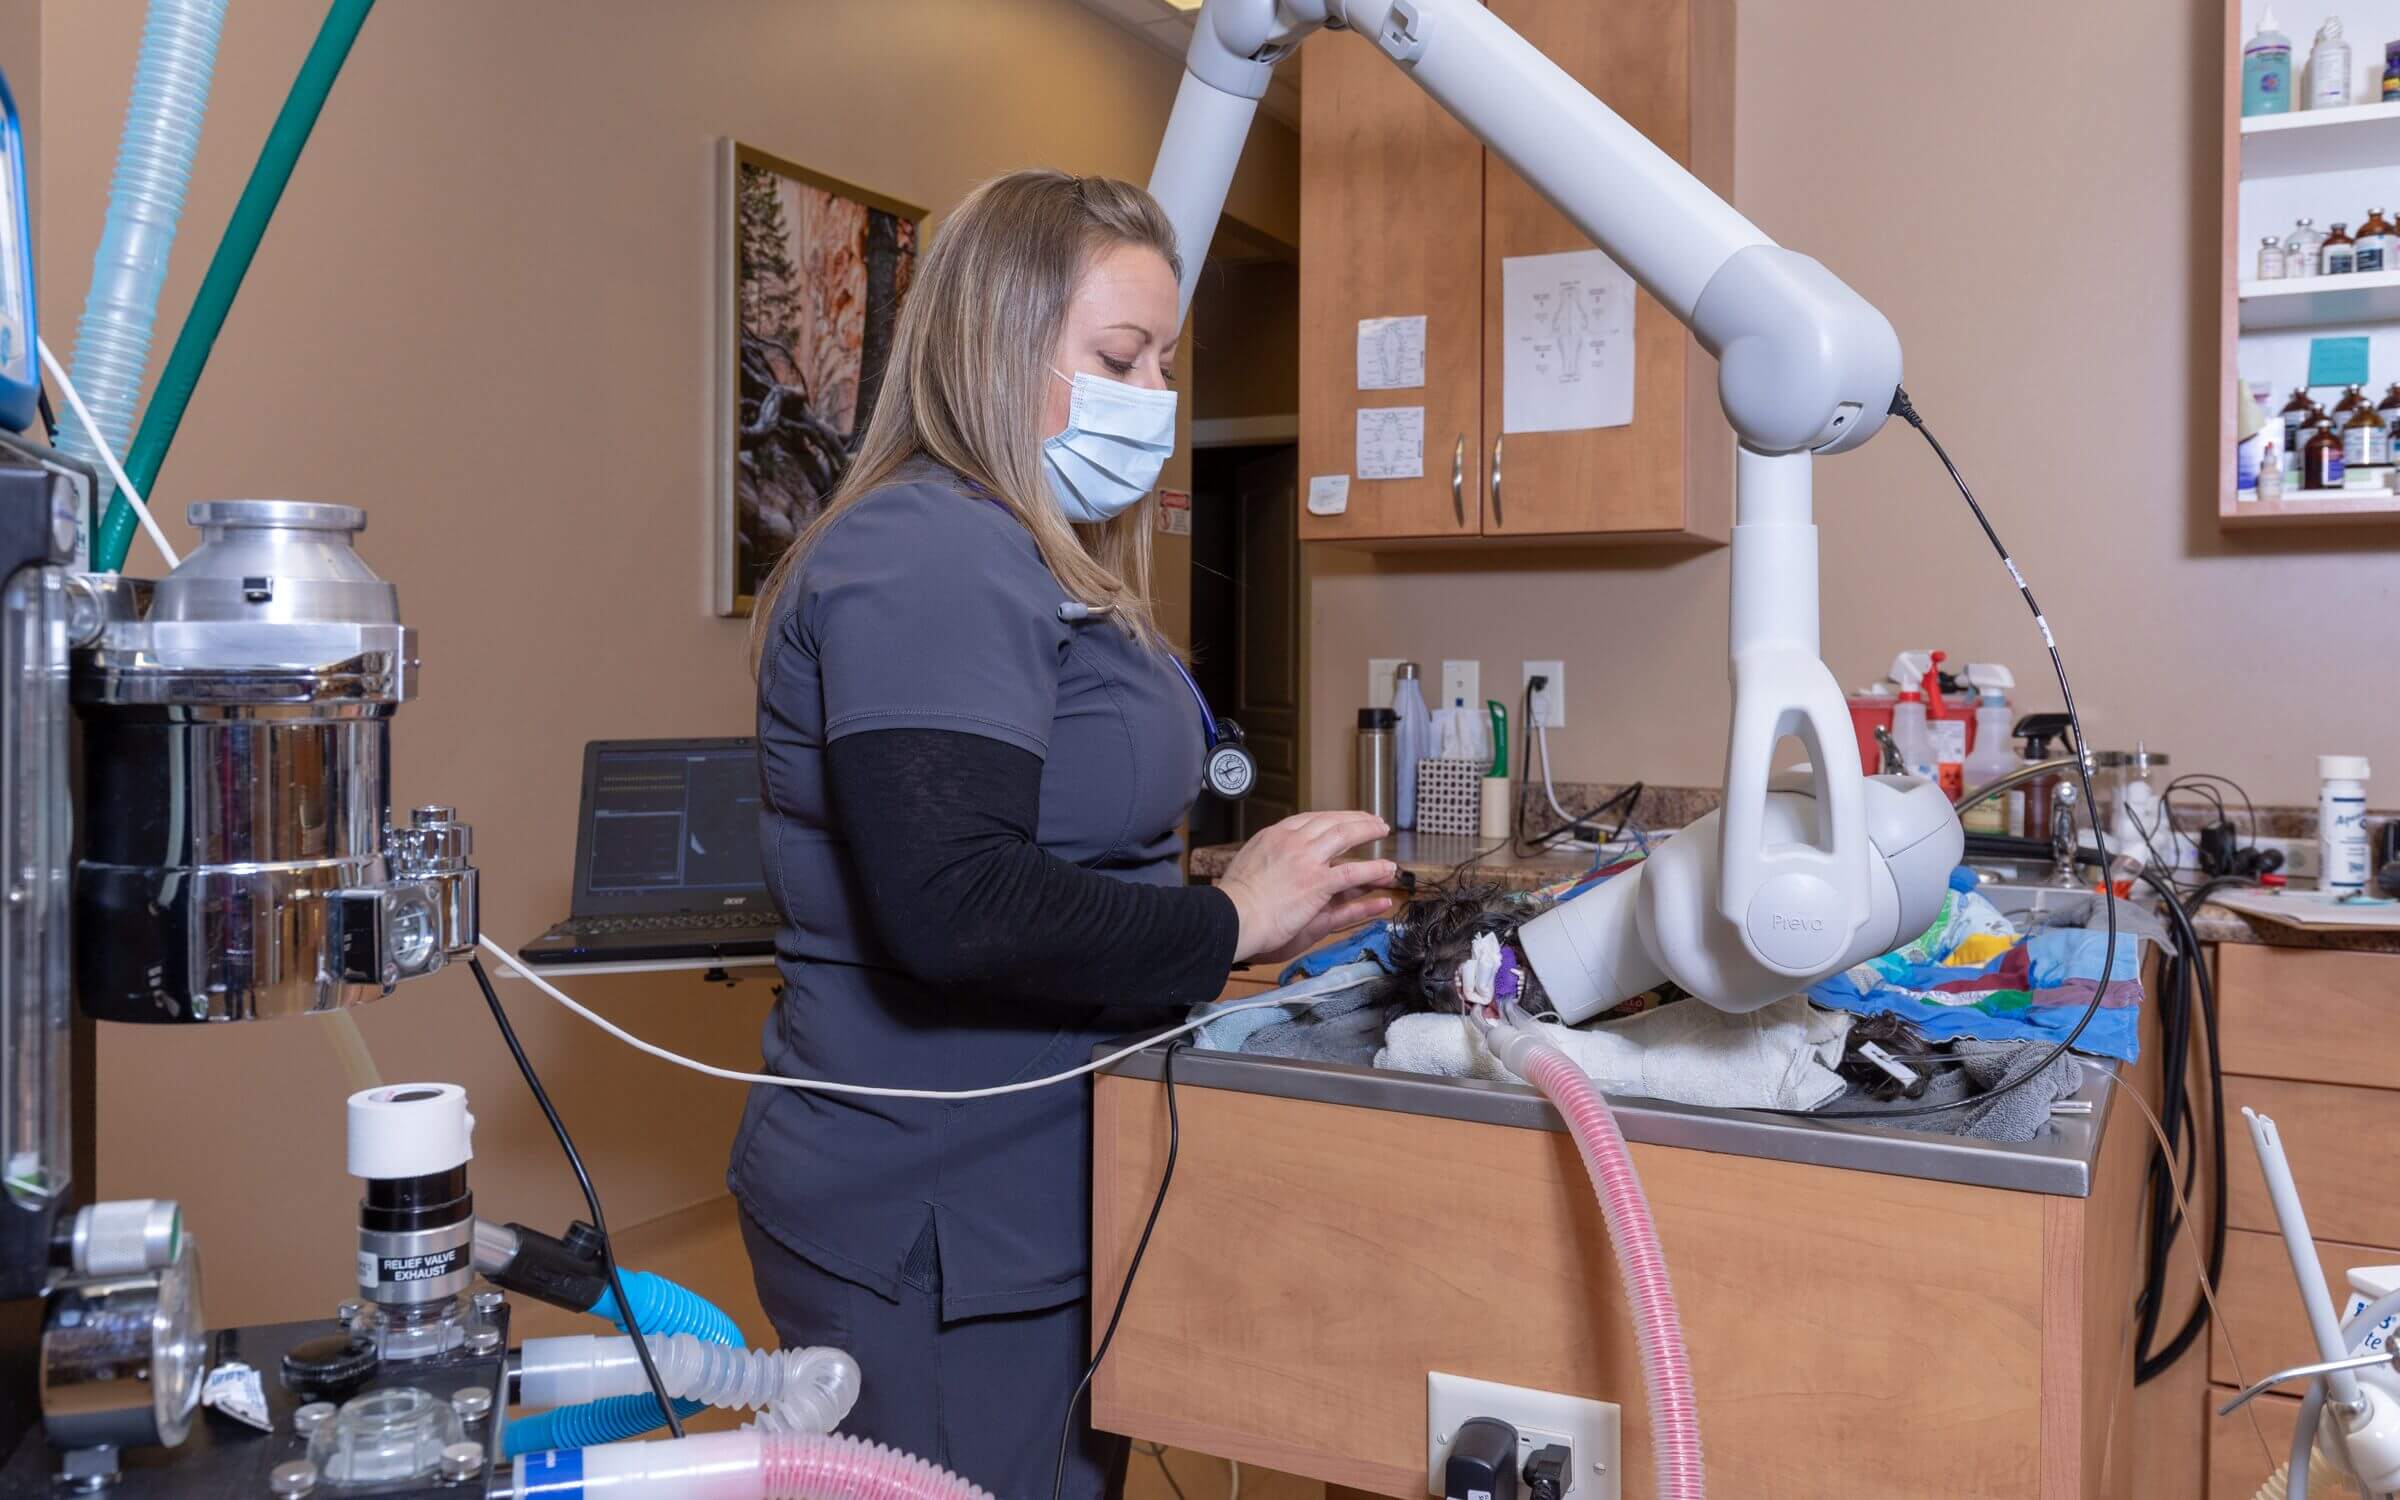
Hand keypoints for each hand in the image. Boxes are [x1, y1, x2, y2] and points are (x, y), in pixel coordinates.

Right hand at [1217, 811, 1401, 964]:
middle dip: (1355, 819)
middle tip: (1372, 821)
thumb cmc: (1234, 899)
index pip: (1311, 819)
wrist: (1232, 915)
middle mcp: (1292, 841)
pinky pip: (1353, 872)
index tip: (1344, 819)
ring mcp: (1306, 860)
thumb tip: (1271, 856)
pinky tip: (1386, 869)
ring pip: (1346, 836)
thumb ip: (1267, 855)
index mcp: (1275, 835)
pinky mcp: (1317, 883)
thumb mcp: (1248, 863)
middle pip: (1332, 821)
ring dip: (1368, 832)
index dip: (1333, 818)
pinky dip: (1373, 869)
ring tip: (1383, 833)